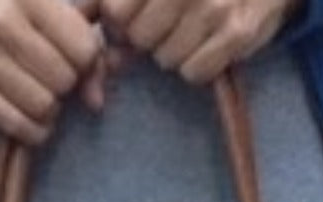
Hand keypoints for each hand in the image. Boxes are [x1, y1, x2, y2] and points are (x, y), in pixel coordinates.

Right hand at [0, 0, 102, 142]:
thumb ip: (79, 32)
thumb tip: (96, 99)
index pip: (83, 49)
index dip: (87, 59)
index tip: (75, 56)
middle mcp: (1, 23)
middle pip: (64, 81)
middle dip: (66, 84)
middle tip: (54, 76)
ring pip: (43, 107)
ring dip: (50, 108)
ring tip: (41, 93)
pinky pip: (14, 125)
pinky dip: (32, 129)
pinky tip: (30, 118)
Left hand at [99, 0, 300, 83]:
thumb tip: (85, 20)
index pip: (115, 11)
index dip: (122, 20)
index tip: (138, 14)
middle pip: (139, 38)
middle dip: (149, 36)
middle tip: (170, 23)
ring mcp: (213, 8)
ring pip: (165, 58)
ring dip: (174, 52)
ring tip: (194, 31)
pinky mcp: (236, 34)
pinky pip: (194, 72)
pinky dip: (198, 66)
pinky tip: (209, 46)